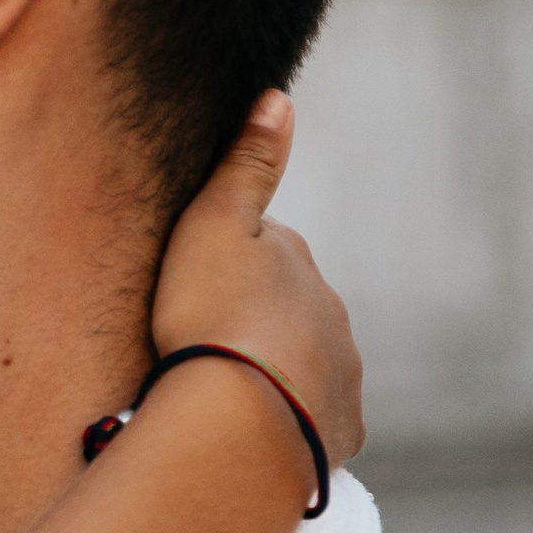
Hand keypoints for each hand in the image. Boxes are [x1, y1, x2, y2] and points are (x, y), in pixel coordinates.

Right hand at [149, 94, 362, 471]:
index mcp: (298, 263)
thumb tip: (279, 98)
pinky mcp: (340, 432)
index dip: (225, 268)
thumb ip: (246, 166)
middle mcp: (332, 314)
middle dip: (256, 323)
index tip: (191, 289)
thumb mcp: (213, 227)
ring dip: (274, 374)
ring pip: (305, 365)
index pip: (264, 253)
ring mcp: (341, 375)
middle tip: (203, 349)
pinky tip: (254, 434)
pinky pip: (315, 422)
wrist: (240, 422)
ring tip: (224, 399)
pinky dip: (291, 423)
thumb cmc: (212, 318)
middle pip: (289, 311)